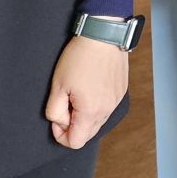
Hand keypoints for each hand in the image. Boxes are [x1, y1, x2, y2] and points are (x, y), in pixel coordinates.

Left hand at [45, 34, 130, 149]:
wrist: (103, 35)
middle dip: (73, 126)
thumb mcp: (58, 85)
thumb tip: (61, 122)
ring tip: (78, 93)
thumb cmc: (79, 58)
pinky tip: (90, 86)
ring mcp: (116, 100)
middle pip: (88, 134)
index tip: (57, 118)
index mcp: (90, 111)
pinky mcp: (121, 91)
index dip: (61, 135)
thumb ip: (55, 111)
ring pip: (98, 121)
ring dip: (85, 115)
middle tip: (66, 104)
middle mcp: (107, 110)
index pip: (75, 142)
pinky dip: (97, 105)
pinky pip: (107, 108)